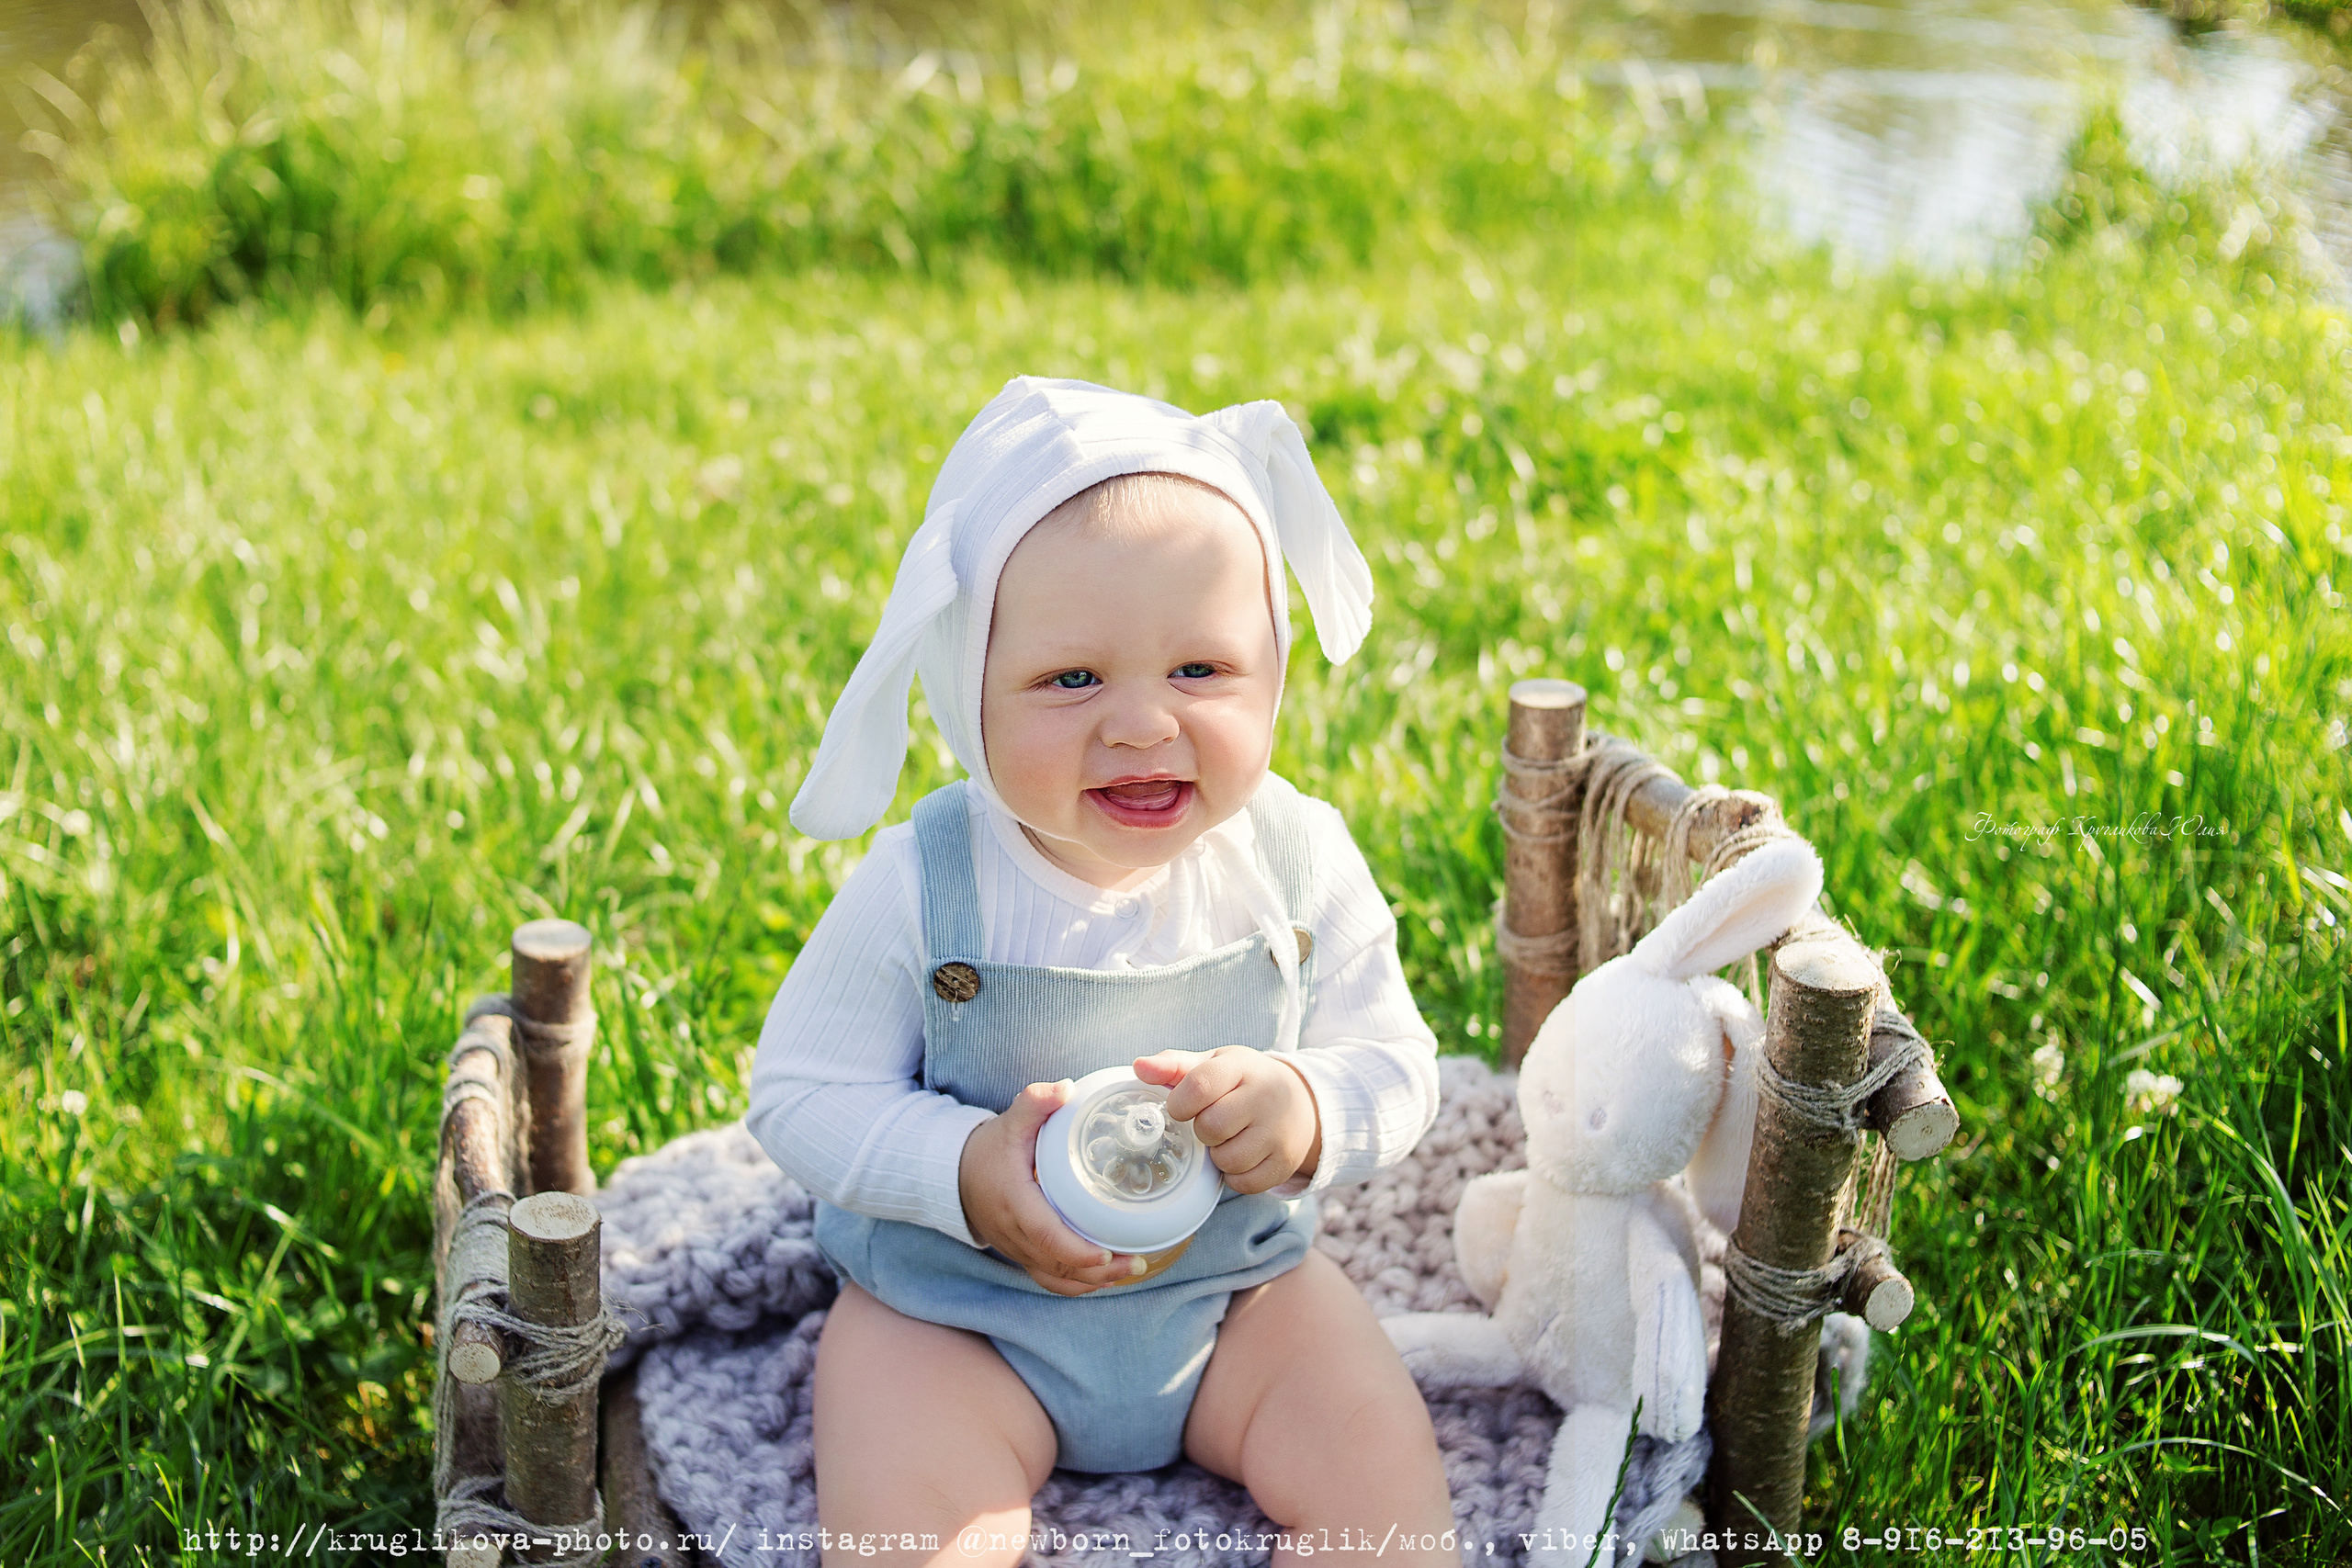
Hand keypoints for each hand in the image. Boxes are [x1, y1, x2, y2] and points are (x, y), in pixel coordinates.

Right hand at [958, 1080, 1148, 1295]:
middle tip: (1136, 1262)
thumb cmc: (989, 1149)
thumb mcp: (1010, 1121)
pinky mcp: (1022, 1254)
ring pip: (1055, 1278)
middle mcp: (1014, 1233)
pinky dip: (1077, 1284)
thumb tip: (1066, 1089)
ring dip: (1091, 1282)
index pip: (1046, 1234)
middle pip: (1057, 1265)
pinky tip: (1105, 1277)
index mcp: (1014, 1202)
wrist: (956, 1174)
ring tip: (1128, 1271)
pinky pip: (1049, 1279)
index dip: (1076, 1250)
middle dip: (1098, 1272)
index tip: (1107, 1253)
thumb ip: (1035, 1102)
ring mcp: (1017, 1248)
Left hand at [1133, 1047, 1320, 1194]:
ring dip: (1218, 1156)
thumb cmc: (1244, 1082)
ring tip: (1228, 1139)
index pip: (1200, 1086)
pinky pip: (1245, 1183)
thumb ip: (1174, 1065)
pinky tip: (1242, 1156)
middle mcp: (1266, 1096)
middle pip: (1210, 1128)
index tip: (1181, 1108)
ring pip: (1227, 1160)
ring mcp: (1280, 1131)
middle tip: (1211, 1123)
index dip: (1180, 1103)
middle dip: (1201, 1131)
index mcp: (1241, 1067)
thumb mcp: (1214, 1064)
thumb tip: (1139, 1066)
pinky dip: (1236, 1176)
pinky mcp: (1287, 1161)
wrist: (1302, 1102)